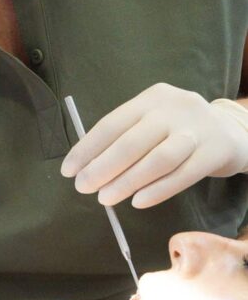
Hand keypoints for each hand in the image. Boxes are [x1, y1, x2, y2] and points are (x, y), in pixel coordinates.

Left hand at [60, 83, 247, 207]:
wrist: (233, 132)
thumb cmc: (181, 131)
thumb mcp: (155, 122)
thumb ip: (127, 137)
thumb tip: (88, 167)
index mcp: (152, 98)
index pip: (112, 124)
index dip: (87, 148)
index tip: (69, 170)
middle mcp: (174, 109)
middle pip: (132, 142)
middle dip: (102, 167)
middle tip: (83, 187)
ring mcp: (197, 129)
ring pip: (157, 160)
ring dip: (127, 182)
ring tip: (105, 198)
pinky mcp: (215, 151)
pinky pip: (182, 175)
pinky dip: (157, 190)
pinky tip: (138, 201)